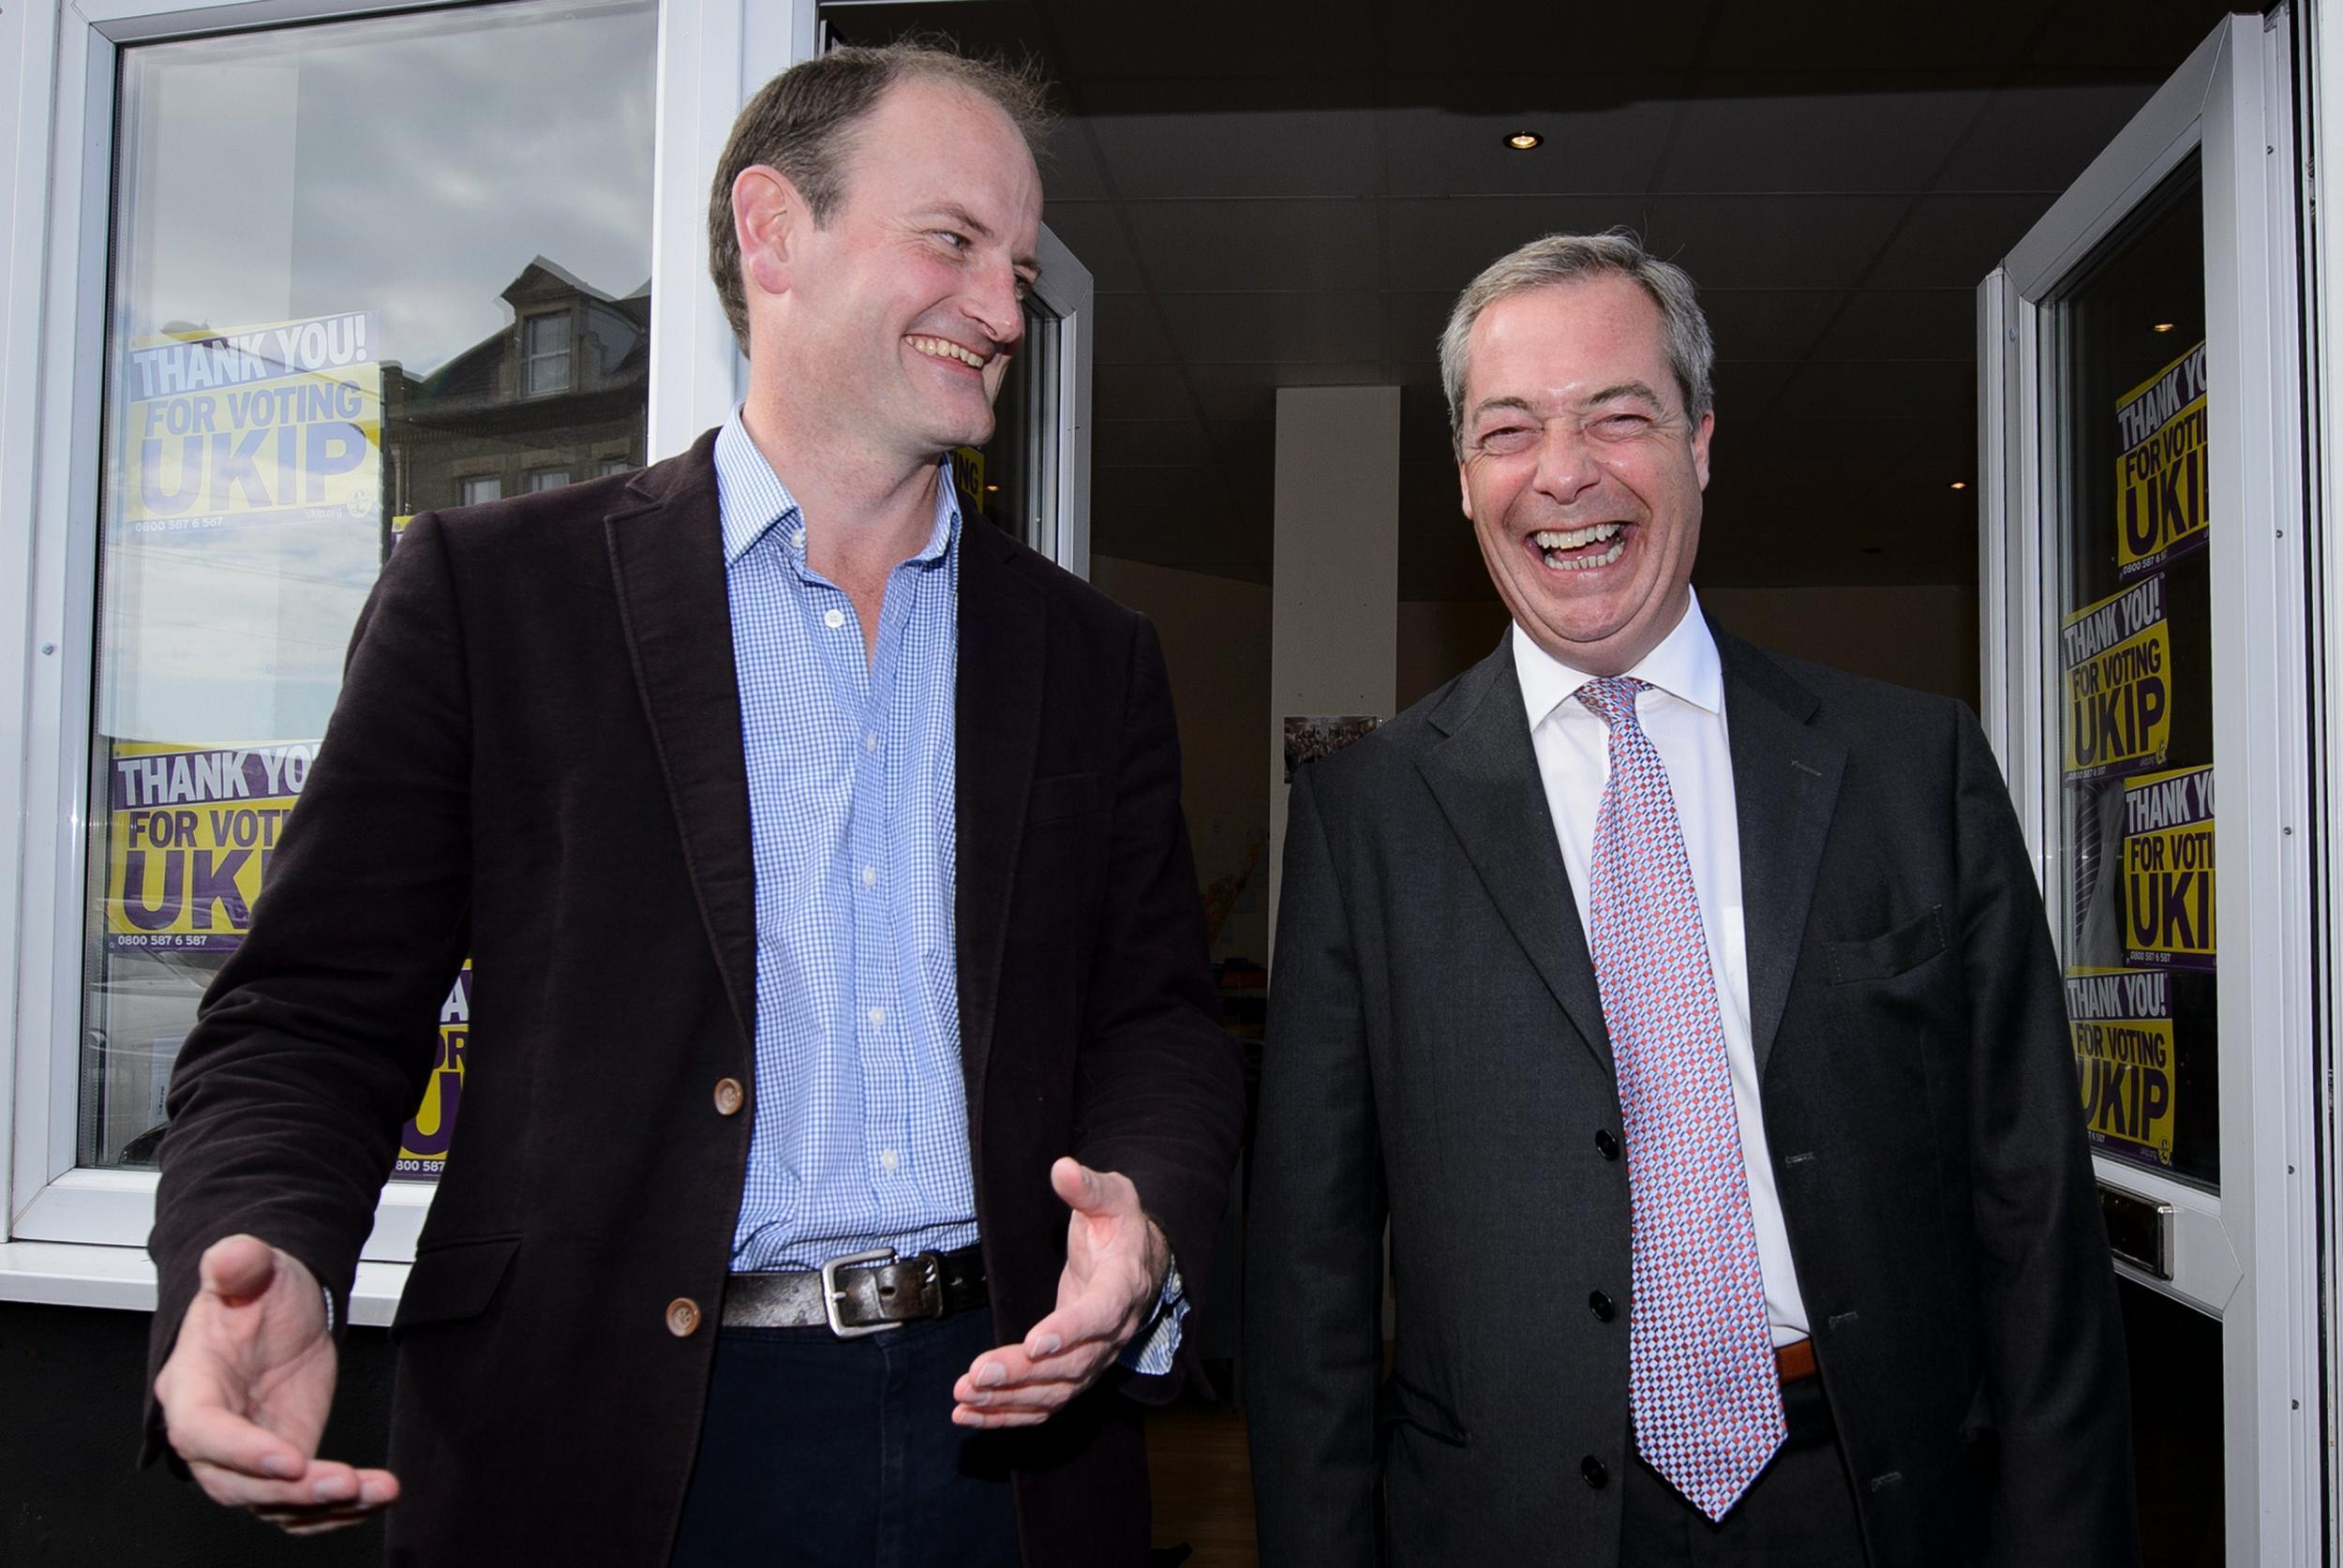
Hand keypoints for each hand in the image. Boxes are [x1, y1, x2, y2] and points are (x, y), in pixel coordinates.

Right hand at [153, 1234, 399, 1532]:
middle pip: (235, 1484)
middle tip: (343, 1483)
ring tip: (375, 1491)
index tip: (290, 1459)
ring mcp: (247, 1456)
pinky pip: (302, 1503)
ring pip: (273, 1503)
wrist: (281, 1308)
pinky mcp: (284, 1465)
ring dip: (324, 1507)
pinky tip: (377, 1496)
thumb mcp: (252, 1267)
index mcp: (191, 1387)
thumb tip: (229, 1255)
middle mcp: (212, 1434)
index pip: (203, 1432)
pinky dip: (340, 1509)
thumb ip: (237, 1262)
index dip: (242, 1452)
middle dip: (289, 1493)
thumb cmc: (256, 1292)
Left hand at [951, 1158, 1169, 1428]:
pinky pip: (1044, 1403)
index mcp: (1123, 1286)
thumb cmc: (1121, 1227)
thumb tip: (1062, 1169)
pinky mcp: (1074, 1372)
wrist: (1139, 1261)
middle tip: (977, 1374)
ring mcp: (1095, 1358)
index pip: (1100, 1314)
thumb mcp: (1112, 1196)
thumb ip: (1087, 1187)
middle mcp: (1113, 1333)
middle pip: (1070, 1364)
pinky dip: (1006, 1414)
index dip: (1070, 1331)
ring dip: (1008, 1400)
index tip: (1035, 1342)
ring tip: (964, 1396)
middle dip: (1021, 1373)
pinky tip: (970, 1414)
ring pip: (1054, 1391)